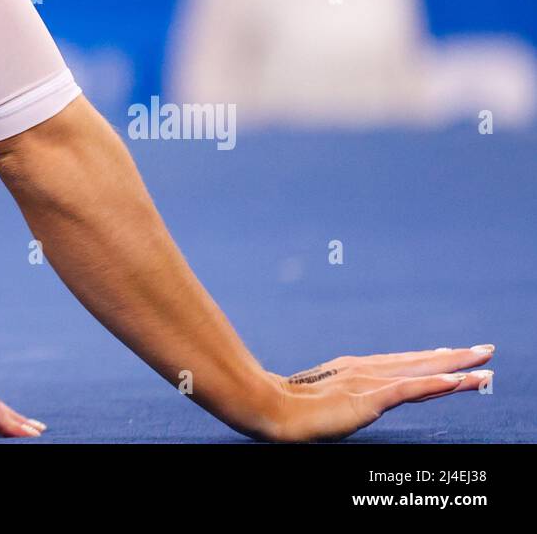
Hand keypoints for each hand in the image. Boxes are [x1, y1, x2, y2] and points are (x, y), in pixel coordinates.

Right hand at [262, 346, 495, 441]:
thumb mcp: (320, 399)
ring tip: (485, 366)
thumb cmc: (287, 407)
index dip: (432, 359)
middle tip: (487, 350)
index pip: (403, 364)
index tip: (456, 354)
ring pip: (422, 374)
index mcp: (355, 370)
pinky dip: (435, 384)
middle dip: (456, 358)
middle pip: (420, 363)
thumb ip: (337, 395)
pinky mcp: (367, 399)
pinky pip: (409, 391)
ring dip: (456, 369)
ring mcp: (368, 384)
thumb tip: (343, 399)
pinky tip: (457, 381)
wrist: (270, 408)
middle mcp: (366, 371)